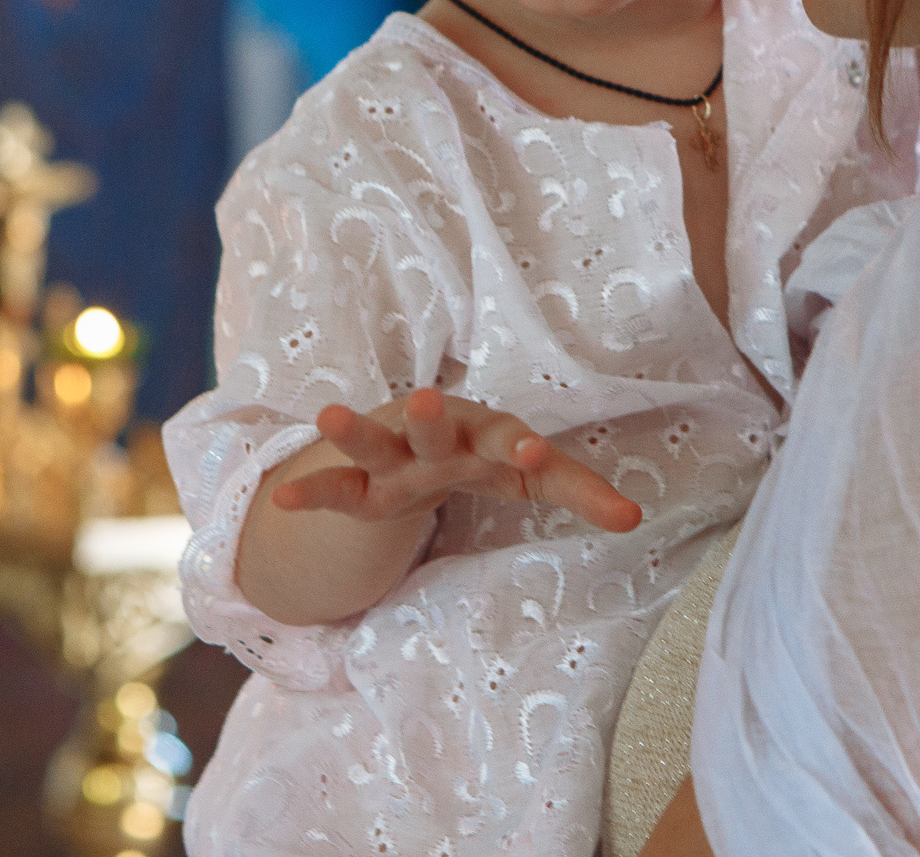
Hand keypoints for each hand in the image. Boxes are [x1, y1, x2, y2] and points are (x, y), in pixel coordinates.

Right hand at [272, 387, 642, 533]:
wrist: (418, 447)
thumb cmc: (481, 455)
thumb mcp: (529, 472)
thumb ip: (579, 489)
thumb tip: (636, 517)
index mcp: (483, 434)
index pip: (506, 440)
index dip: (521, 447)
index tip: (538, 448)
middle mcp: (434, 438)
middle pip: (434, 431)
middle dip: (432, 422)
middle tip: (427, 402)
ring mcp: (392, 459)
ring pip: (372, 445)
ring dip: (354, 431)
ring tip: (328, 417)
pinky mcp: (361, 486)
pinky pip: (335, 490)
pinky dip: (311, 494)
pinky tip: (283, 500)